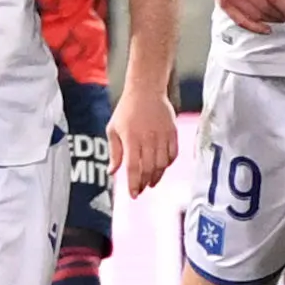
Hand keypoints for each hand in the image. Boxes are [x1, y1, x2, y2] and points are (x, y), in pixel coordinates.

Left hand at [107, 84, 178, 198]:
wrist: (146, 90)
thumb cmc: (126, 110)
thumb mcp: (113, 129)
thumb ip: (114, 152)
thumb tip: (112, 172)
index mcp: (131, 139)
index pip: (133, 168)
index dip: (134, 184)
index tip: (134, 194)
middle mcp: (147, 139)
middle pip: (149, 169)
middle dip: (145, 183)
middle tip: (142, 189)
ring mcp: (162, 136)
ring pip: (162, 164)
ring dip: (157, 176)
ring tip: (151, 182)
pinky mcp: (173, 132)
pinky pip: (173, 154)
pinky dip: (168, 164)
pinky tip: (162, 168)